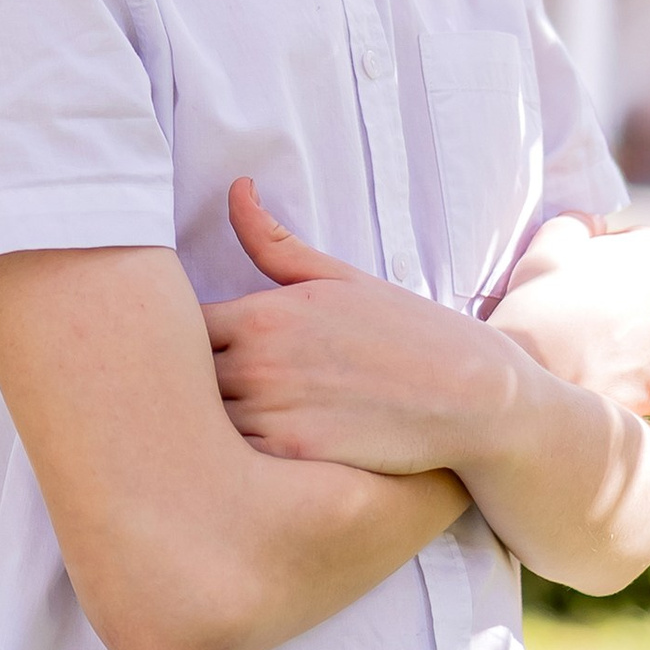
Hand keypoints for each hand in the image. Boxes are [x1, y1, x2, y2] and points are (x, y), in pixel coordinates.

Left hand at [203, 179, 512, 477]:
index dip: (178, 340)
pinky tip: (249, 453)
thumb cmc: (404, 332)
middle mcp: (257, 365)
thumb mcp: (338, 278)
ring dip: (202, 424)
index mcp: (261, 316)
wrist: (471, 396)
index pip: (180, 327)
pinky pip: (232, 461)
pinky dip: (231, 458)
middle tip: (193, 392)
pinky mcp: (291, 460)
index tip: (196, 351)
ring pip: (202, 423)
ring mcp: (272, 416)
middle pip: (181, 378)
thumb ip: (273, 241)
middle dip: (183, 384)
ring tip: (214, 426)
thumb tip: (236, 187)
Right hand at [487, 215, 649, 414]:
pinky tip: (612, 378)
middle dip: (619, 293)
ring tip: (578, 343)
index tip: (573, 267)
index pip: (637, 241)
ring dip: (625, 334)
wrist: (531, 374)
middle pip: (648, 288)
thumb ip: (580, 221)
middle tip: (572, 304)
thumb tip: (594, 226)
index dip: (602, 252)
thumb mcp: (549, 239)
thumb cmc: (538, 299)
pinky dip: (638, 379)